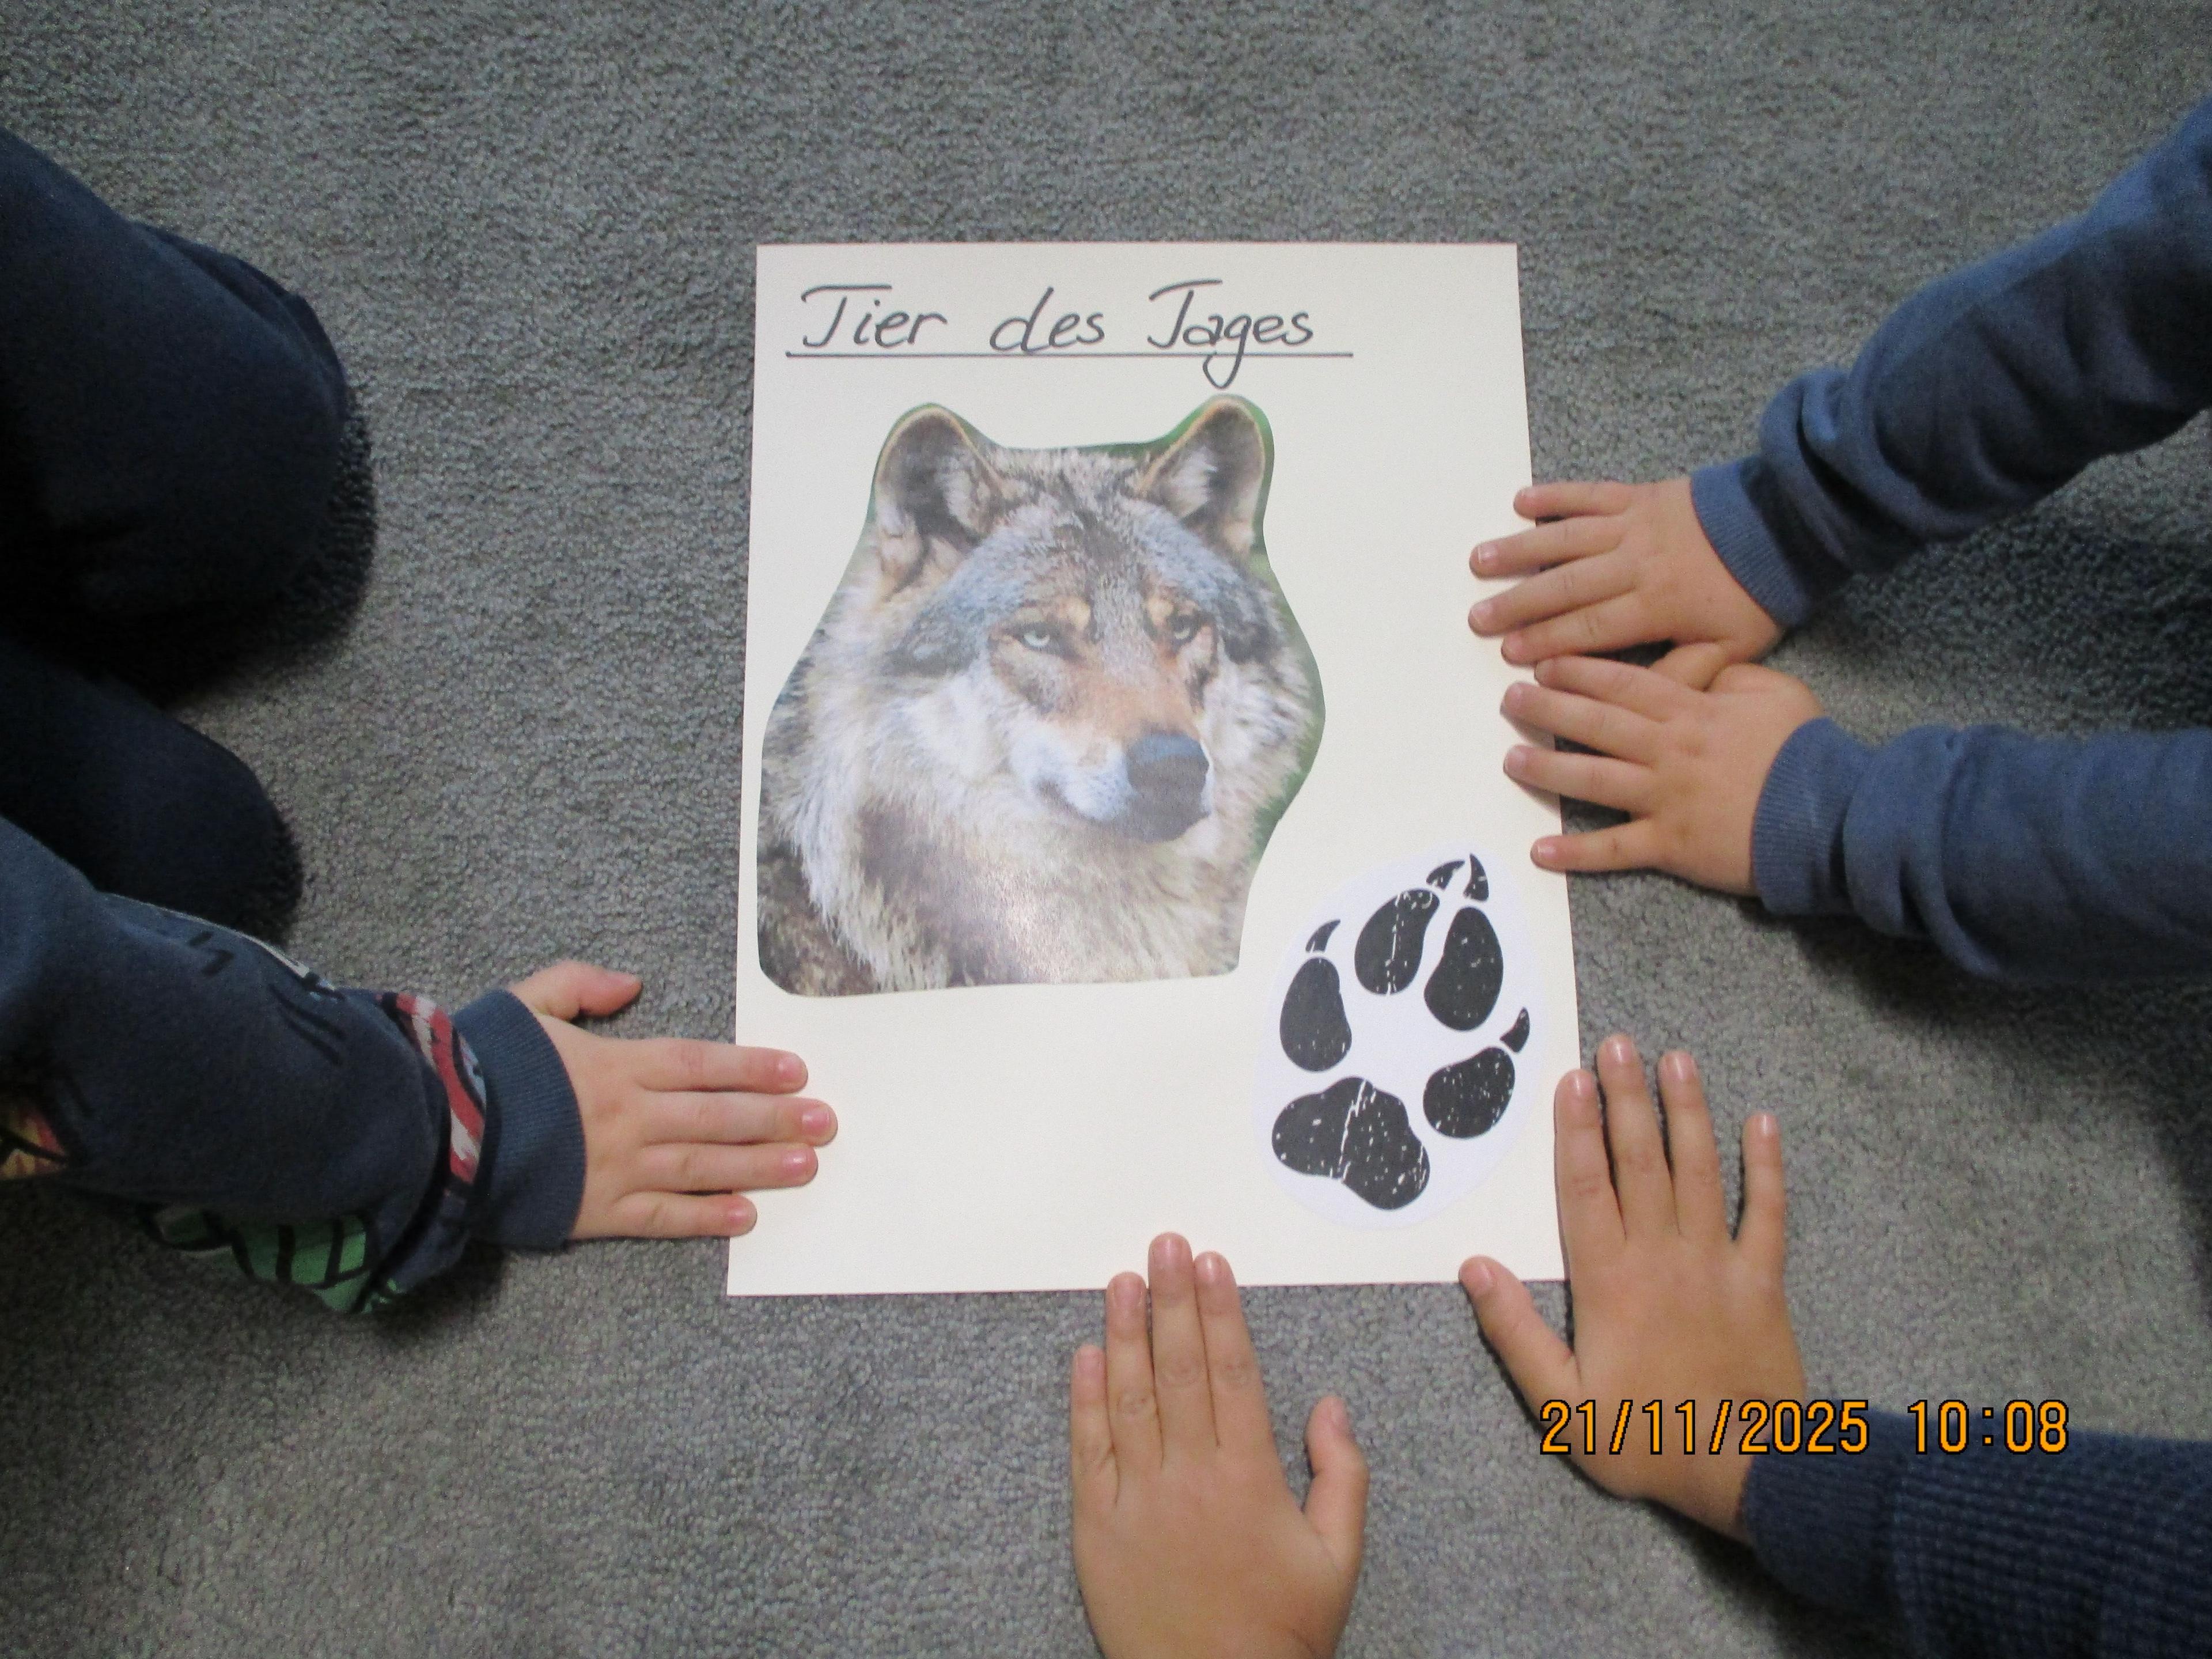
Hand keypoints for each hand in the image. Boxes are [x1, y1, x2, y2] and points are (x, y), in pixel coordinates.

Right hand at [509, 961, 834, 1239]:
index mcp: (614, 1064)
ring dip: (759, 1166)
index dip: (752, 1067)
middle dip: (776, 1119)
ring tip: (806, 1166)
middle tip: (825, 1123)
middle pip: (717, 1116)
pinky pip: (662, 1216)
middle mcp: (627, 1116)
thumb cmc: (478, 1065)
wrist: (432, 1132)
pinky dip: (705, 1217)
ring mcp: (615, 1166)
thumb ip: (579, 984)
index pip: (702, 1064)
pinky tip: (745, 1216)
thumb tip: (631, 982)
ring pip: (702, 1166)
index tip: (796, 1071)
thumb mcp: (525, 1003)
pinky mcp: (595, 1211)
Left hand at [1071, 1234, 1366, 1658]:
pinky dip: (1084, 1399)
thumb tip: (1329, 1404)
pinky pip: (1088, 1451)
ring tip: (1121, 1281)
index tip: (1212, 1264)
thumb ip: (1341, 1475)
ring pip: (1129, 1398)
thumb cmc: (1280, 1630)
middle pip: (1180, 1369)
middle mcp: (1190, 1478)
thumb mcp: (1337, 1558)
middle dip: (1172, 1300)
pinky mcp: (1096, 1528)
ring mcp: (1138, 1500)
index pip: (1232, 1372)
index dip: (1221, 1312)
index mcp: (1250, 1478)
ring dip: (1125, 1333)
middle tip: (1165, 1245)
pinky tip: (1084, 1355)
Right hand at [1462, 1037, 1802, 1539]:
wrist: (1749, 1471)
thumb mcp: (1562, 1404)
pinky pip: (1766, 1212)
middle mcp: (1662, 1256)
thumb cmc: (1646, 1440)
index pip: (1585, 1188)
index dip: (1575, 1132)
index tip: (1570, 1079)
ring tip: (1676, 1059)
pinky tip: (1763, 1121)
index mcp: (1609, 1282)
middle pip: (1641, 1162)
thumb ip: (1517, 1334)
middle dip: (1626, 1099)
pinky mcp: (1762, 1280)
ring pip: (1700, 1172)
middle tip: (1617, 1042)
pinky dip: (1766, 1166)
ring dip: (1688, 1112)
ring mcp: (1717, 1263)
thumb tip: (1476, 1266)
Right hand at [1470, 479, 1781, 678]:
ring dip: (1519, 550)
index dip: (1547, 642)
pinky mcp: (1639, 495)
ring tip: (1479, 562)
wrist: (1788, 525)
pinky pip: (1588, 493)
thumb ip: (1681, 674)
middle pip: (1565, 586)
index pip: (1589, 628)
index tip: (1510, 655)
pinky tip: (1520, 502)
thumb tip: (1634, 700)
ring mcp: (1634, 525)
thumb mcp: (1731, 649)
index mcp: (1655, 605)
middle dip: (1517, 603)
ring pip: (1565, 539)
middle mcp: (1635, 563)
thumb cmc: (1757, 593)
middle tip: (1477, 618)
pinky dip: (1554, 496)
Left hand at [1501, 655, 1823, 893]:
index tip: (1543, 663)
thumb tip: (1698, 664)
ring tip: (1510, 761)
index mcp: (1691, 710)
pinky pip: (1615, 849)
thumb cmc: (1805, 749)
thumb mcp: (1773, 690)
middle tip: (1510, 700)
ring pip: (1593, 779)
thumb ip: (1728, 673)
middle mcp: (1668, 750)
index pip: (1623, 683)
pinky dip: (1576, 853)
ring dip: (1547, 770)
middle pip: (1596, 724)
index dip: (1578, 671)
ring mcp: (1665, 799)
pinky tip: (1540, 851)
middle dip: (1548, 709)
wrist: (1830, 812)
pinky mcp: (1671, 845)